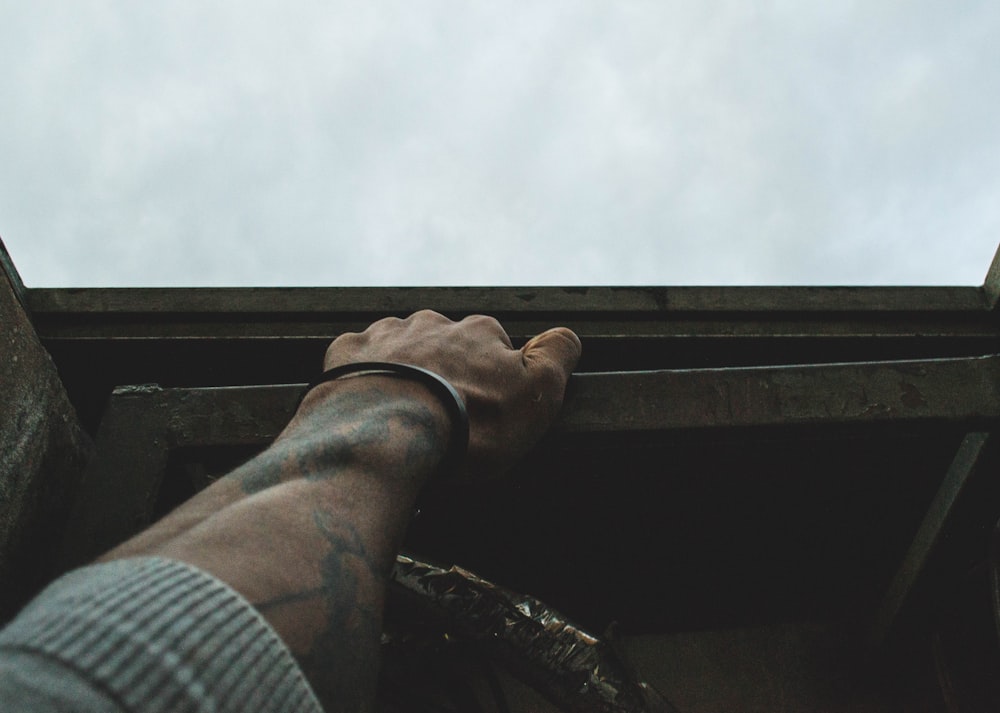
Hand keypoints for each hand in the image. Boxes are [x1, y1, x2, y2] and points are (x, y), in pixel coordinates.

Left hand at [322, 310, 580, 477]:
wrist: (387, 436)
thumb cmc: (468, 423)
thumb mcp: (536, 395)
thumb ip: (558, 356)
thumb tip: (567, 335)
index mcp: (479, 331)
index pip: (495, 344)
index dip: (493, 379)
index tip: (485, 411)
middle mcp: (433, 323)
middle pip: (445, 343)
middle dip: (446, 371)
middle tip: (444, 417)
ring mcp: (385, 334)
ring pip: (400, 345)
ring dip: (404, 371)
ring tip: (404, 415)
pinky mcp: (344, 353)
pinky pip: (356, 356)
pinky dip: (362, 375)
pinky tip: (367, 404)